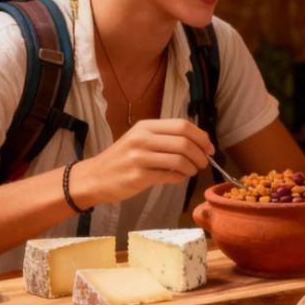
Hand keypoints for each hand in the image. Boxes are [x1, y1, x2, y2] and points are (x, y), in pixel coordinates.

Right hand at [75, 119, 212, 204]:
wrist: (94, 177)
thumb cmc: (122, 158)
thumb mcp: (141, 139)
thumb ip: (166, 138)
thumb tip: (201, 144)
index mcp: (146, 126)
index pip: (183, 126)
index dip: (201, 137)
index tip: (210, 148)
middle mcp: (142, 138)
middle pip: (184, 142)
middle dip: (200, 154)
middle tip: (203, 164)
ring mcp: (139, 157)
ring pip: (179, 160)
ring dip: (192, 168)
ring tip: (190, 172)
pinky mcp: (138, 176)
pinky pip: (169, 176)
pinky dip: (179, 178)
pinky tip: (177, 178)